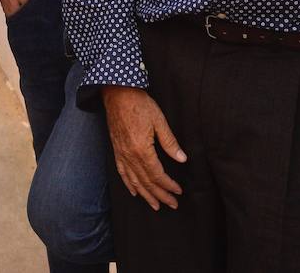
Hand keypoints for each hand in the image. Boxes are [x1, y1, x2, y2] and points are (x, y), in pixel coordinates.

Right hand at [102, 86, 185, 209]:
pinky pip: (122, 172)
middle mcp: (130, 155)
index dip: (168, 185)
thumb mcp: (159, 121)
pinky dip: (128, 184)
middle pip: (146, 182)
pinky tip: (134, 192)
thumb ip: (170, 142)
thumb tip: (182, 159)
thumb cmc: (139, 104)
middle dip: (160, 195)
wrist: (117, 93)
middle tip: (172, 204)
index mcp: (142, 150)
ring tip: (155, 206)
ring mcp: (121, 154)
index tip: (178, 192)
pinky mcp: (116, 150)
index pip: (157, 175)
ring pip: (134, 181)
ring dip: (145, 195)